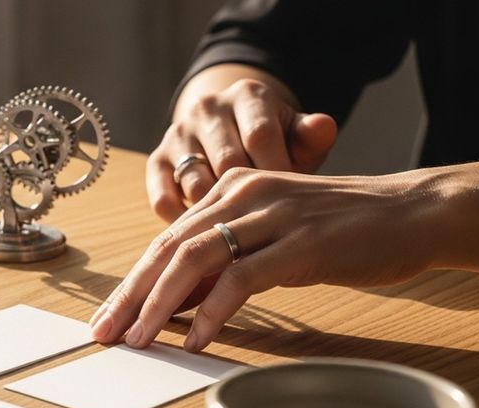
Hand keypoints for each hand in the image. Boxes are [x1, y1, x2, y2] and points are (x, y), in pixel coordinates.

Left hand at [92, 168, 443, 352]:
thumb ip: (223, 262)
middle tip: (104, 335)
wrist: (410, 213)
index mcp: (230, 189)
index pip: (165, 240)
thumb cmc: (339, 231)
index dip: (130, 283)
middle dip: (130, 297)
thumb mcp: (269, 238)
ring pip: (195, 259)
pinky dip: (213, 311)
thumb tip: (173, 303)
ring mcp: (272, 216)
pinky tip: (198, 339)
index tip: (106, 320)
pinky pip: (241, 279)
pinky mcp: (301, 243)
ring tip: (140, 341)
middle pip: (167, 249)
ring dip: (160, 306)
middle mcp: (243, 194)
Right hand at [147, 74, 337, 221]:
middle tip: (268, 231)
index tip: (291, 205)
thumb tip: (323, 127)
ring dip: (217, 217)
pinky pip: (163, 199)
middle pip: (226, 162)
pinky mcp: (155, 161)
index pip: (259, 135)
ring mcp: (178, 134)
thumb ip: (312, 136)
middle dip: (249, 200)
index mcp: (247, 96)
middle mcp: (208, 109)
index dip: (277, 174)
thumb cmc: (275, 145)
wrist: (232, 131)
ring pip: (195, 184)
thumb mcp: (298, 137)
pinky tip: (207, 237)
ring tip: (238, 241)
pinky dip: (184, 223)